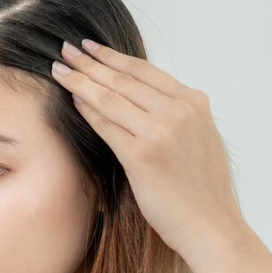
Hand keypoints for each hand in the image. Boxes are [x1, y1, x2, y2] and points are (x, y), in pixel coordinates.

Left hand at [51, 39, 244, 258]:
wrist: (212, 226)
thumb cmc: (202, 189)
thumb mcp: (199, 137)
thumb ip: (176, 114)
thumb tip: (141, 97)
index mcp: (194, 103)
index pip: (144, 69)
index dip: (112, 55)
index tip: (91, 46)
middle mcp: (179, 111)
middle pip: (122, 78)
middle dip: (89, 62)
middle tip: (65, 49)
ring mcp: (160, 132)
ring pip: (109, 97)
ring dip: (79, 80)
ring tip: (59, 68)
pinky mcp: (142, 156)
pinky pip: (106, 126)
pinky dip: (86, 110)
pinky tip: (71, 100)